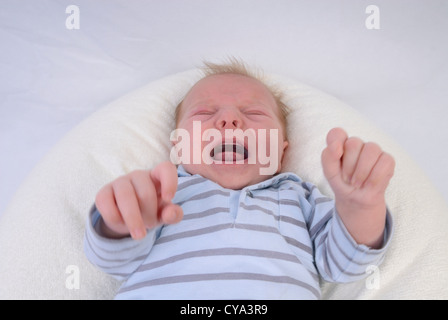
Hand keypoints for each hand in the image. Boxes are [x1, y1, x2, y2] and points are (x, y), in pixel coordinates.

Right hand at [95, 161, 182, 239]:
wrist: (126, 218)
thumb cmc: (151, 211)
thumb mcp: (164, 215)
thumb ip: (173, 214)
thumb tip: (171, 213)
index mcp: (157, 177)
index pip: (165, 169)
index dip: (169, 182)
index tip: (169, 199)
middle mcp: (138, 176)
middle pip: (145, 192)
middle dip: (149, 214)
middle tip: (150, 225)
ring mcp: (119, 182)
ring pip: (125, 197)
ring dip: (133, 219)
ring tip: (139, 234)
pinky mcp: (103, 193)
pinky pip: (106, 204)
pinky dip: (115, 219)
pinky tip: (121, 223)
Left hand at [321, 128, 394, 246]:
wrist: (355, 200)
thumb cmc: (342, 183)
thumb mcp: (330, 173)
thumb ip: (328, 157)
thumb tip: (335, 146)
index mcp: (340, 144)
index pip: (337, 133)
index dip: (336, 141)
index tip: (337, 154)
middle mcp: (356, 144)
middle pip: (354, 143)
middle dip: (349, 166)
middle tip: (347, 179)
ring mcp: (373, 150)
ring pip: (371, 149)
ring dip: (362, 172)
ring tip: (357, 183)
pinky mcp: (387, 160)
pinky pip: (384, 162)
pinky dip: (375, 177)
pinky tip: (369, 184)